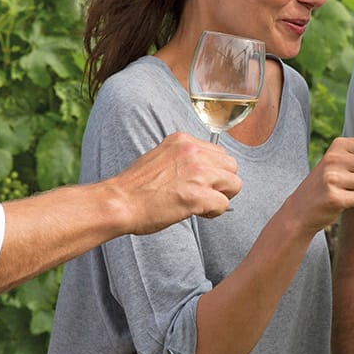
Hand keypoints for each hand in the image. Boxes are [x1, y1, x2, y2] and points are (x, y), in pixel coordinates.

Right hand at [111, 132, 240, 233]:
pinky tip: (196, 212)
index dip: (213, 171)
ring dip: (220, 196)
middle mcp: (194, 151)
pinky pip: (224, 204)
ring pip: (234, 184)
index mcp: (183, 141)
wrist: (119, 202)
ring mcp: (198, 173)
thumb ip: (184, 159)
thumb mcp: (161, 157)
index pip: (218, 153)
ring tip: (200, 204)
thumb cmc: (136, 187)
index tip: (199, 182)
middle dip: (222, 182)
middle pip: (231, 166)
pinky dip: (213, 212)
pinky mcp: (199, 195)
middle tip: (204, 194)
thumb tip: (205, 171)